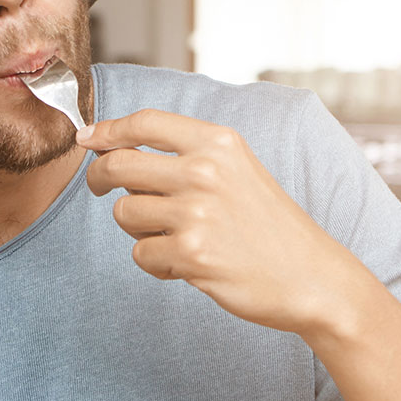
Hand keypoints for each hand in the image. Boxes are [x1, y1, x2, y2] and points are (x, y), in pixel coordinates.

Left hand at [79, 109, 364, 338]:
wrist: (313, 278)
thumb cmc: (271, 227)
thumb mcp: (239, 170)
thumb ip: (187, 155)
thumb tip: (115, 146)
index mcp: (219, 143)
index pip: (145, 122)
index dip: (108, 129)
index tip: (87, 138)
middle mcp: (205, 170)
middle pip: (119, 164)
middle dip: (101, 179)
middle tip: (103, 189)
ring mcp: (197, 212)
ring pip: (126, 213)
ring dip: (139, 230)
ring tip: (174, 238)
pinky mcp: (191, 253)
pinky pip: (141, 253)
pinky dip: (157, 263)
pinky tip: (187, 265)